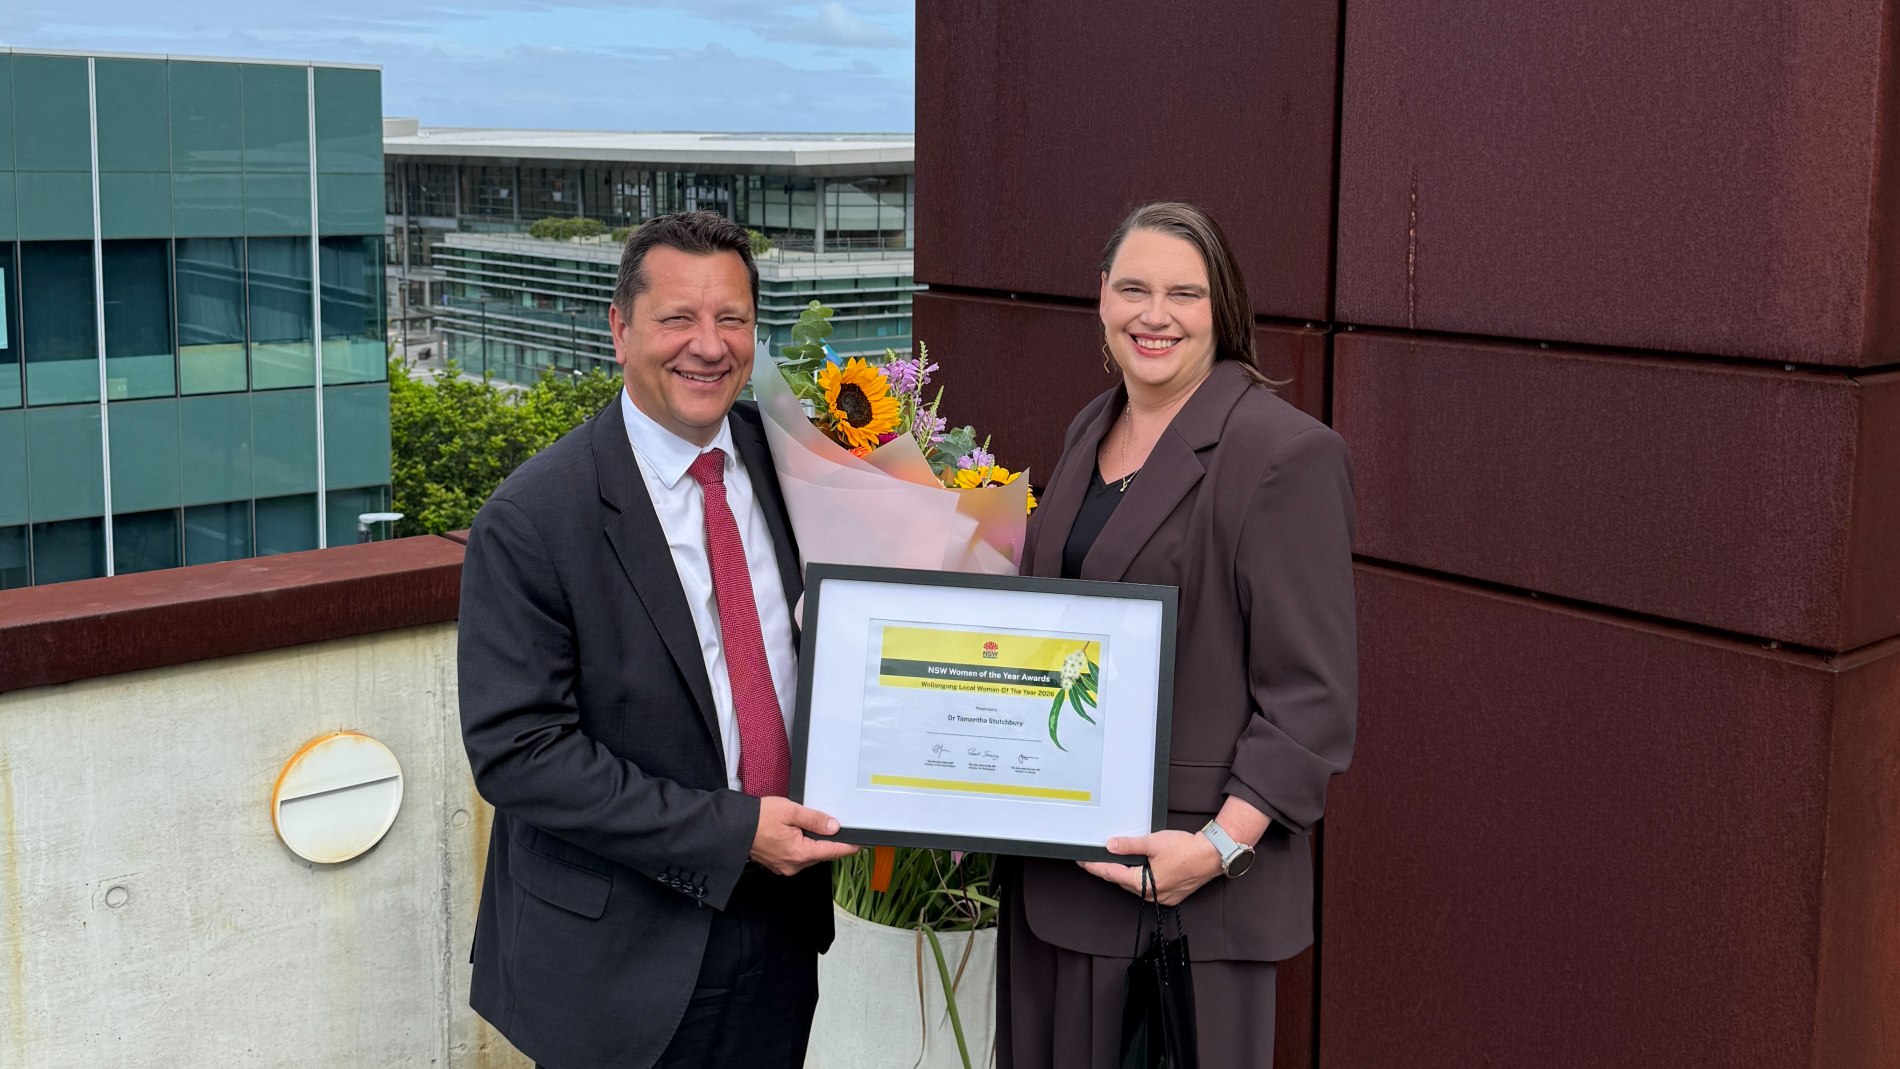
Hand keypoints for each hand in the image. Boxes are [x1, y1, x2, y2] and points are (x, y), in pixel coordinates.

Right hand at [750, 797, 859, 875]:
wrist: (732, 828)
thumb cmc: (758, 818)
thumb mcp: (790, 811)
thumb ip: (814, 819)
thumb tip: (833, 826)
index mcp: (799, 853)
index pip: (831, 851)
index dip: (848, 847)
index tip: (860, 843)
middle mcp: (793, 865)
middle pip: (820, 853)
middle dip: (827, 840)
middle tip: (830, 824)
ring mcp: (784, 867)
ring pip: (809, 855)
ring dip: (812, 842)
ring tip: (805, 825)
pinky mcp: (777, 864)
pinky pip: (797, 856)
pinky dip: (800, 845)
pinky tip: (794, 833)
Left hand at [1078, 830, 1221, 906]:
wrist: (1212, 855)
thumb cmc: (1186, 849)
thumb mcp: (1153, 842)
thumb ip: (1130, 845)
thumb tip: (1111, 845)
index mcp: (1144, 883)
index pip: (1111, 874)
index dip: (1094, 867)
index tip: (1081, 861)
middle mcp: (1152, 894)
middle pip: (1122, 881)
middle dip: (1108, 870)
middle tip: (1093, 859)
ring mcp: (1162, 897)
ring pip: (1135, 885)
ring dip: (1125, 874)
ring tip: (1113, 861)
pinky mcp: (1171, 895)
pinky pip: (1148, 887)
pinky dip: (1140, 878)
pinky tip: (1137, 867)